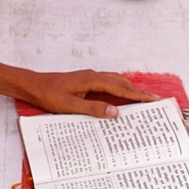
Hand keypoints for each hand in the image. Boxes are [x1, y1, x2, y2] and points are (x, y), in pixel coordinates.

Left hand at [23, 69, 160, 116]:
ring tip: (142, 99)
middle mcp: (92, 76)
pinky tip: (120, 97)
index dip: (138, 94)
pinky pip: (107, 83)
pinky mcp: (84, 81)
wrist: (33, 86)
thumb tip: (116, 112)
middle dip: (138, 91)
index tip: (154, 99)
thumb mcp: (71, 106)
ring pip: (114, 80)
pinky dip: (118, 88)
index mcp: (91, 80)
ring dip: (128, 88)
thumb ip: (93, 109)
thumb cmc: (49, 95)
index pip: (120, 88)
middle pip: (121, 82)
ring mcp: (88, 77)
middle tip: (154, 101)